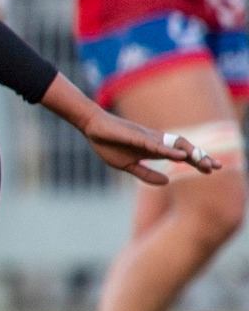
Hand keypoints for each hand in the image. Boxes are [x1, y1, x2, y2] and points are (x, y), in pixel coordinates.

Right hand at [41, 74, 219, 184]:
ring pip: (176, 145)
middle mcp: (156, 142)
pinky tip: (181, 157)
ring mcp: (149, 138)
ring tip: (206, 162)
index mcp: (154, 150)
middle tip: (218, 167)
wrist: (92, 128)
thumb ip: (147, 174)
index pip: (180, 156)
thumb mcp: (128, 166)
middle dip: (201, 157)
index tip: (211, 170)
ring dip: (192, 154)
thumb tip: (167, 181)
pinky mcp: (139, 137)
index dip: (196, 162)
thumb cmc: (108, 144)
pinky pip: (158, 145)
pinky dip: (171, 151)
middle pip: (184, 149)